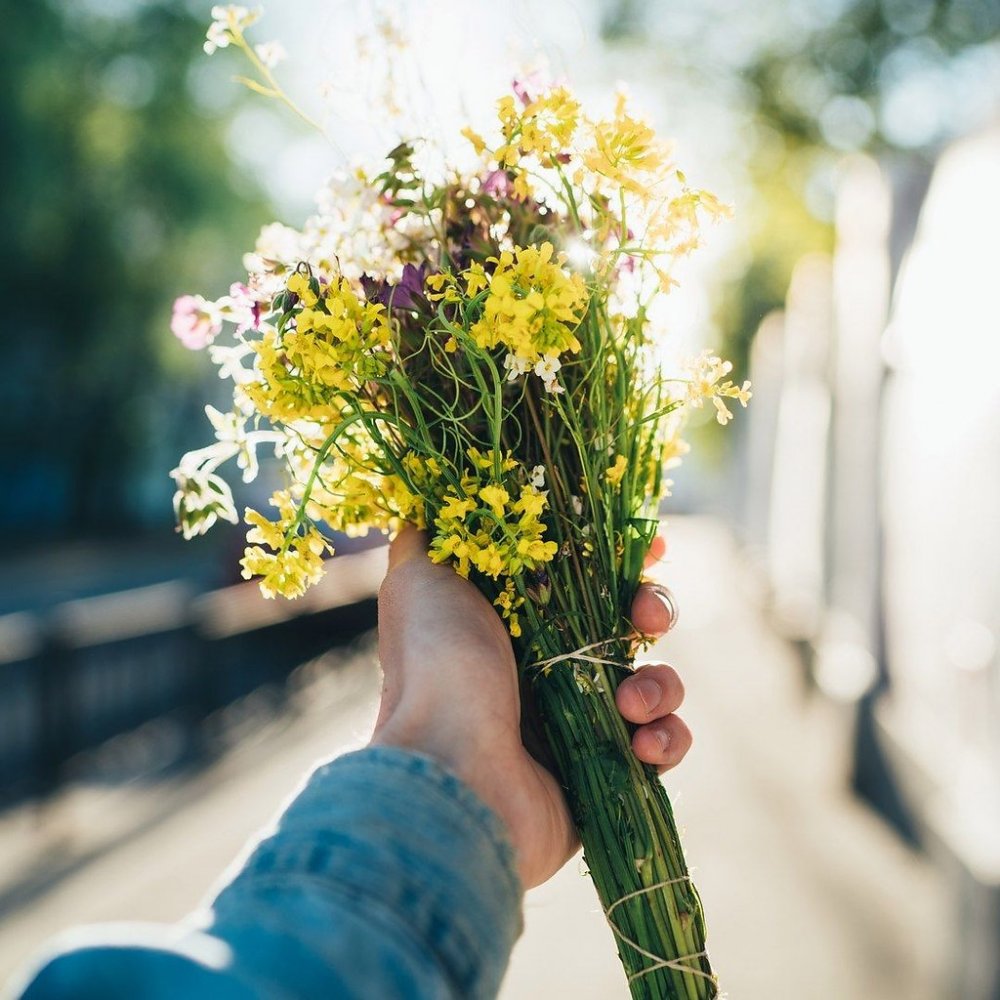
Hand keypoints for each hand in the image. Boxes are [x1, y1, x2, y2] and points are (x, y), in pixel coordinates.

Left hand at [371, 527, 690, 889]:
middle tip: (645, 615)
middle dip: (652, 610)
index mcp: (518, 625)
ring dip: (660, 683)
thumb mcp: (417, 580)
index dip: (622, 562)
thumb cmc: (434, 667)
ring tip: (630, 701)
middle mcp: (550, 672)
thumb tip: (436, 506)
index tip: (650, 547)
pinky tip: (642, 742)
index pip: (587, 581)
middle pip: (629, 626)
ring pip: (655, 684)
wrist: (447, 770)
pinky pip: (663, 747)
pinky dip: (668, 739)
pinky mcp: (606, 776)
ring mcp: (580, 726)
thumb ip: (433, 539)